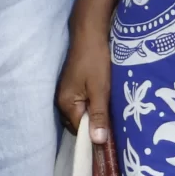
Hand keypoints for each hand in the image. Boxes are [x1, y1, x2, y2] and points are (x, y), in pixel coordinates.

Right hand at [55, 18, 112, 143]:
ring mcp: (65, 92)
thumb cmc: (95, 61)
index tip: (111, 138)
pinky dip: (91, 105)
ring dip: (93, 115)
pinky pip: (81, 103)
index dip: (94, 134)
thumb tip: (98, 142)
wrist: (90, 34)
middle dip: (93, 125)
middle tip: (113, 125)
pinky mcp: (71, 86)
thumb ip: (98, 115)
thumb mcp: (100, 90)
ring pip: (80, 113)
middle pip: (78, 123)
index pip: (79, 130)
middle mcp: (61, 101)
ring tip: (110, 114)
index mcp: (65, 104)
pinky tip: (103, 102)